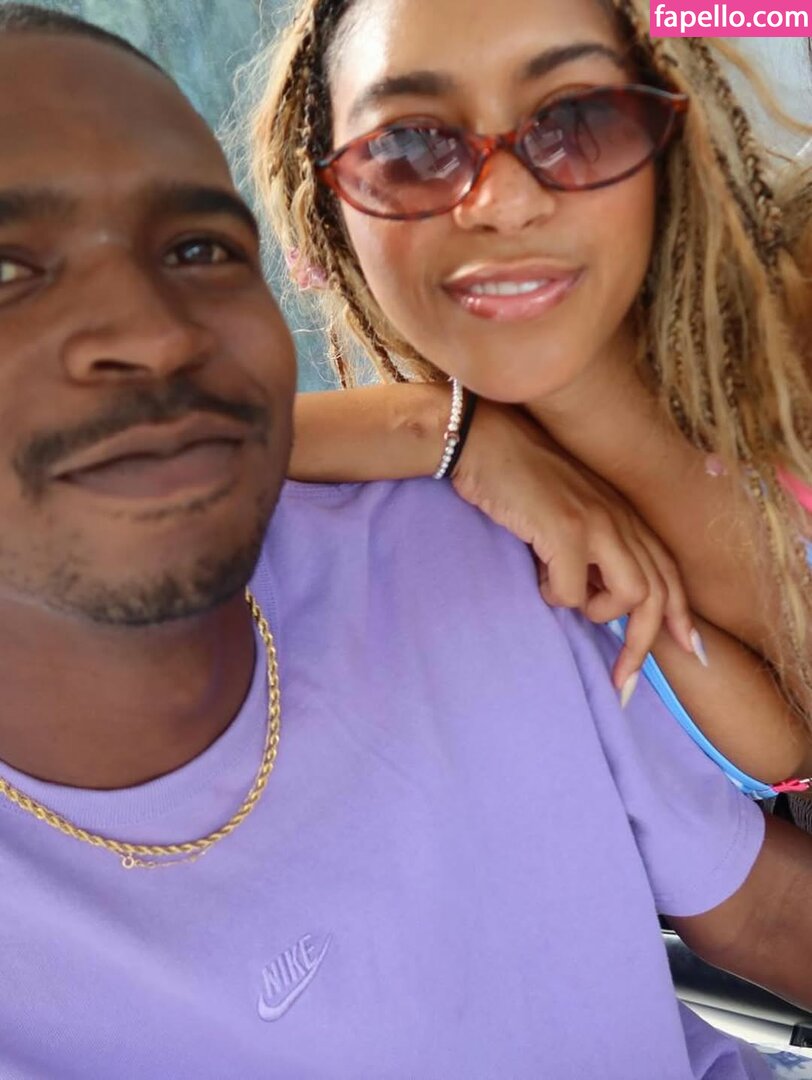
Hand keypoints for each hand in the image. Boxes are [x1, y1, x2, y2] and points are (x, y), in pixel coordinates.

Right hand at [451, 402, 700, 694]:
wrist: (483, 441)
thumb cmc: (517, 480)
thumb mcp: (567, 514)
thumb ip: (589, 547)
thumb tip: (592, 595)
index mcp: (623, 515)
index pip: (669, 572)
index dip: (682, 617)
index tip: (689, 653)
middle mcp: (620, 519)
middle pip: (659, 595)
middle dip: (644, 646)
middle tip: (623, 683)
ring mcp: (597, 523)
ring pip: (631, 596)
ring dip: (597, 612)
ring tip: (565, 596)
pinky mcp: (565, 530)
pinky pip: (573, 592)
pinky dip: (556, 597)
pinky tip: (538, 578)